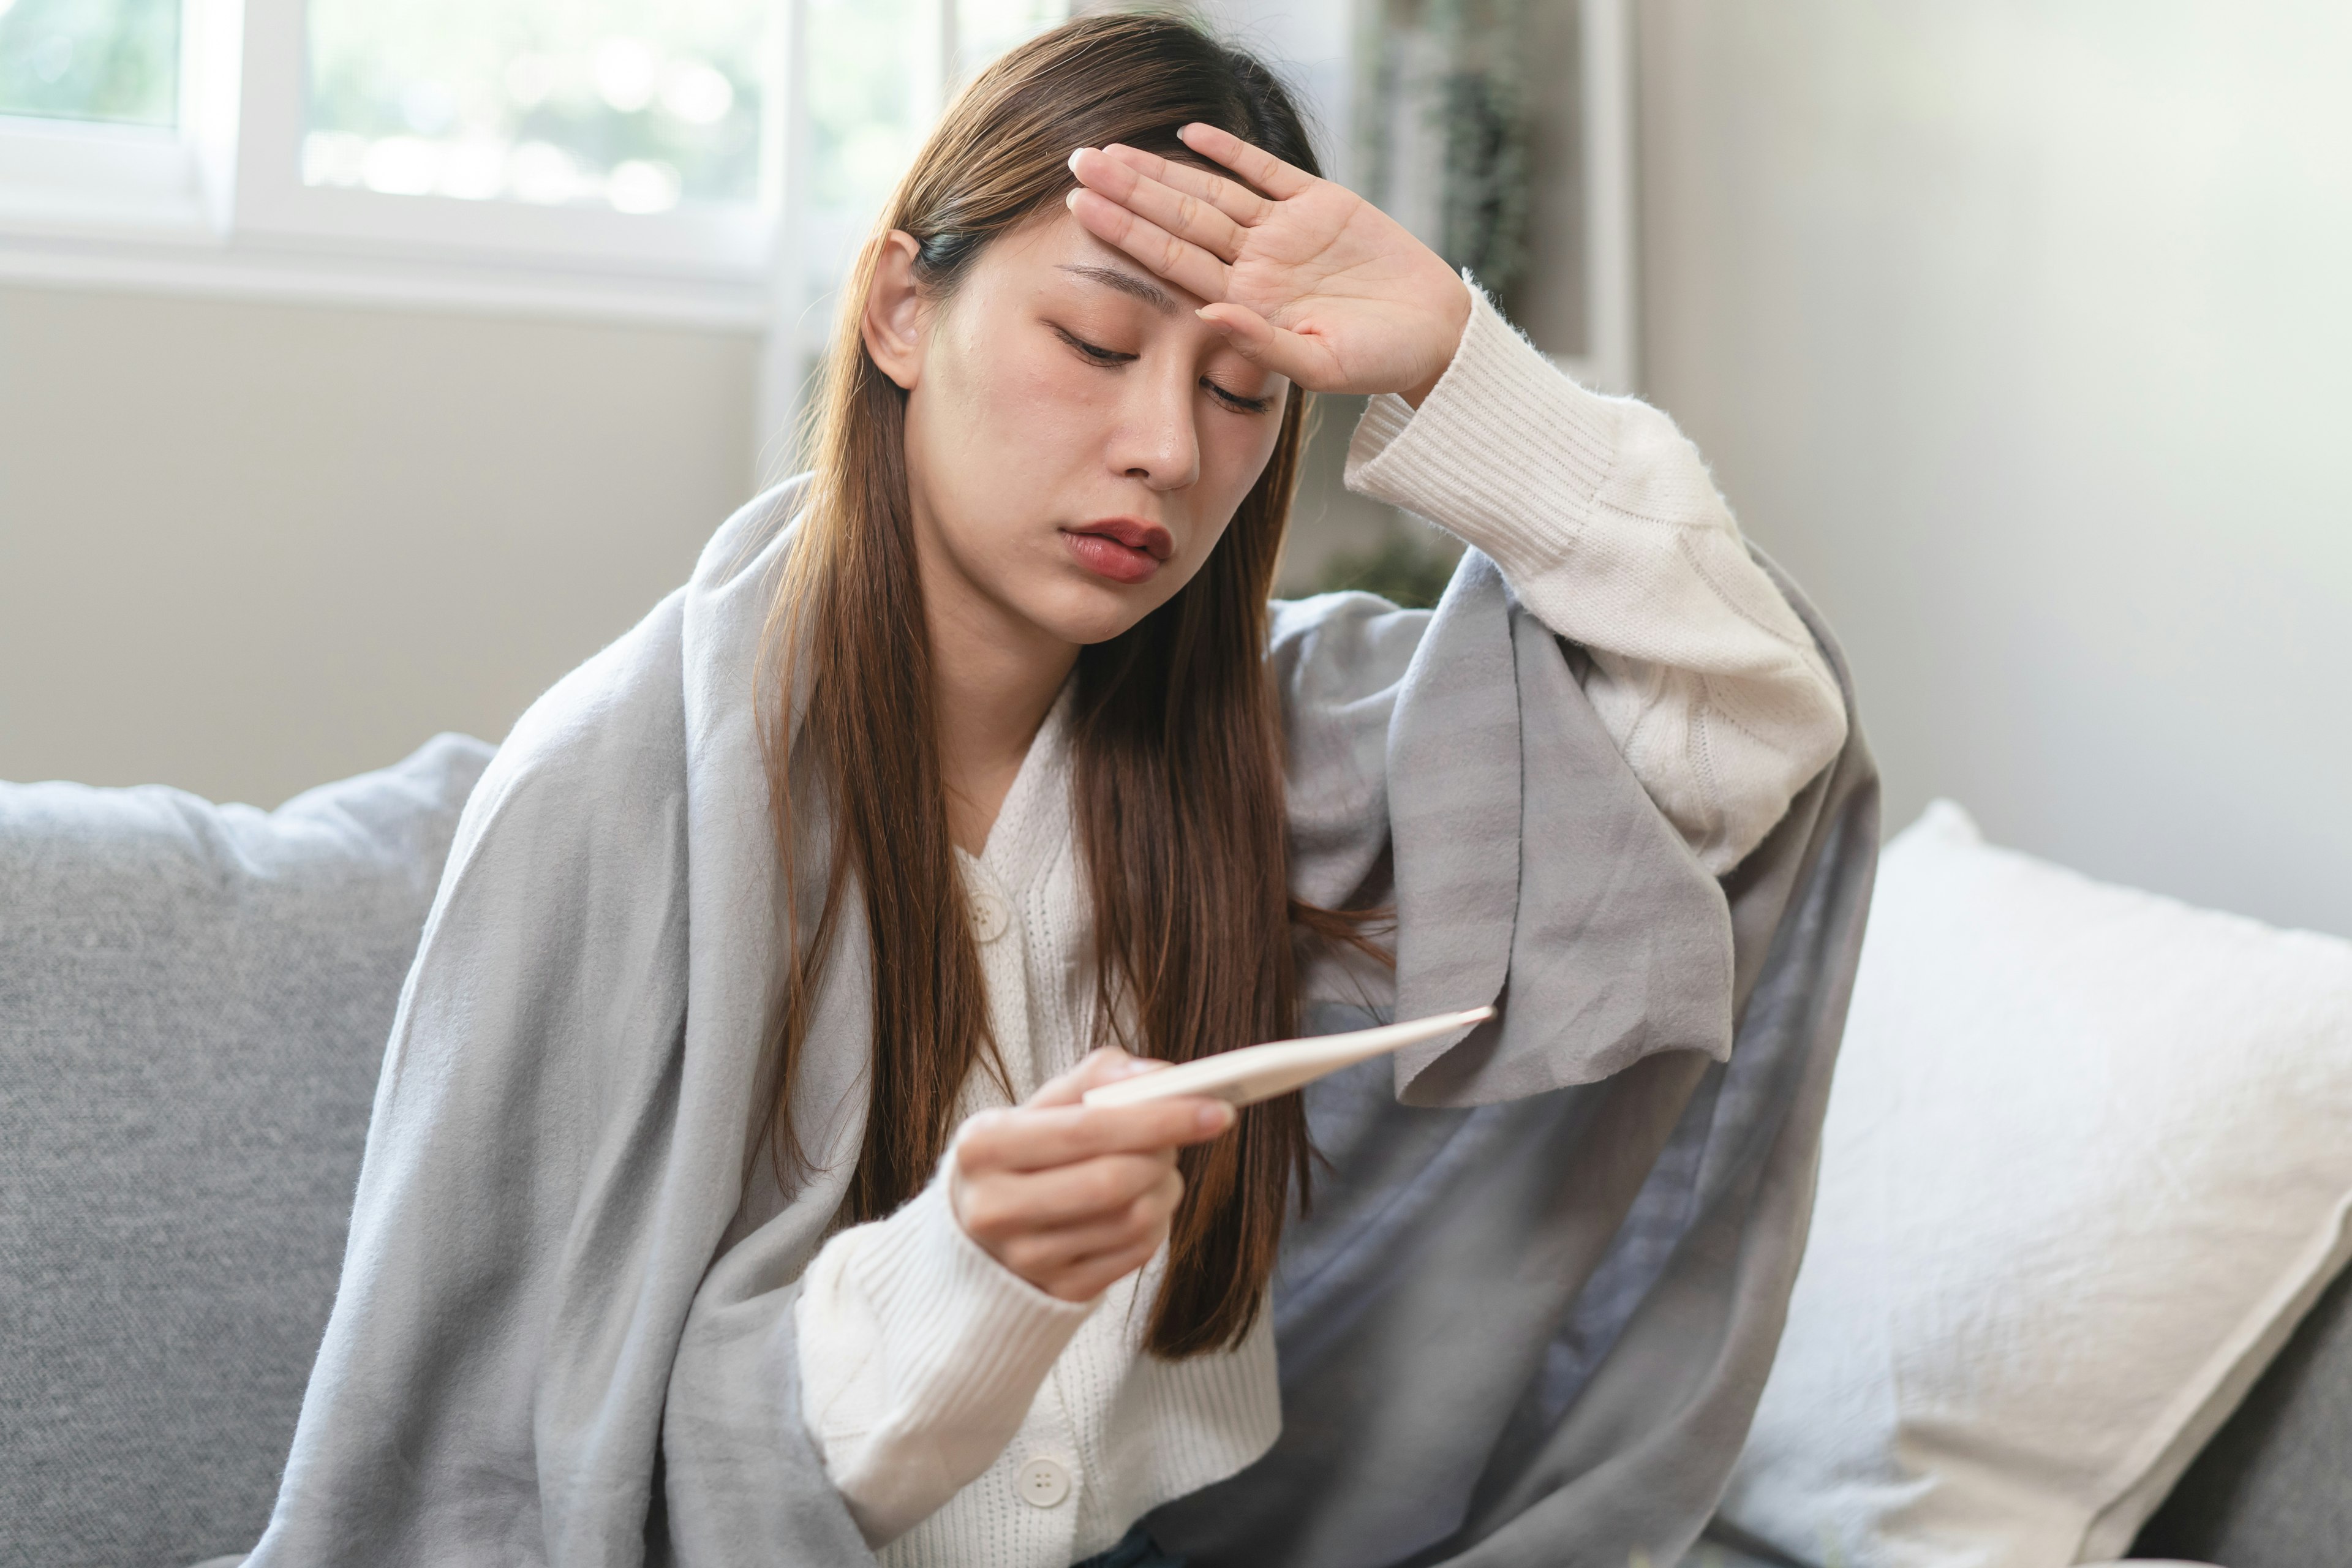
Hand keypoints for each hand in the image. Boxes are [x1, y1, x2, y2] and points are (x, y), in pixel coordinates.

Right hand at [949, 1048, 1235, 1302]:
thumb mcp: (1041, 1106)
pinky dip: (1157, 1224)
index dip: (1158, 1118)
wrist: (980, 1229)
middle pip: (1113, 1181)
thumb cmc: (1023, 1153)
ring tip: (1159, 1170)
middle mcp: (994, 1208)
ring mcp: (1024, 1259)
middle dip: (1163, 1155)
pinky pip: (1134, 1254)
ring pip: (1132, 1220)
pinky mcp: (1056, 1291)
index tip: (1215, 1108)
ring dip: (1166, 1188)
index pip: (1087, 1129)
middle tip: (1178, 1138)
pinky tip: (1143, 1205)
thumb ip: (1096, 1078)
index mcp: (983, 1146)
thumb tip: (1160, 1076)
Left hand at [1066, 123, 1473, 406]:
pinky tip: (1189, 133)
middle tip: (1078, 162)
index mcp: (1246, 302)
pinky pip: (1265, 171)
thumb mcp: (1320, 366)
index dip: (1126, 233)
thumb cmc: (1379, 362)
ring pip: (1210, 191)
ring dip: (1163, 169)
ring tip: (1113, 149)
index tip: (1080, 209)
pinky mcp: (1321, 203)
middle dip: (1129, 190)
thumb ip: (1261, 343)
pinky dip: (1230, 151)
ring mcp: (1284, 231)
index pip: (1172, 260)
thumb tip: (1207, 315)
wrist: (1436, 336)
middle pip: (1179, 218)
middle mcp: (1255, 263)